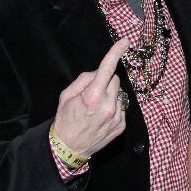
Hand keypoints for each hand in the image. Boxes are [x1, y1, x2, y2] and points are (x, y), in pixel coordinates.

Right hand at [51, 38, 130, 156]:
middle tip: (92, 93)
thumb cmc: (66, 120)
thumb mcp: (66, 96)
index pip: (107, 69)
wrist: (69, 148)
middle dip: (105, 81)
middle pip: (115, 80)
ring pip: (119, 94)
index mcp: (93, 97)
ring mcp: (116, 117)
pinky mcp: (121, 125)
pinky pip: (121, 107)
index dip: (116, 53)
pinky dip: (113, 107)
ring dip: (110, 95)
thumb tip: (98, 73)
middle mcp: (108, 106)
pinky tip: (101, 117)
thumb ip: (84, 80)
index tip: (125, 42)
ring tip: (96, 108)